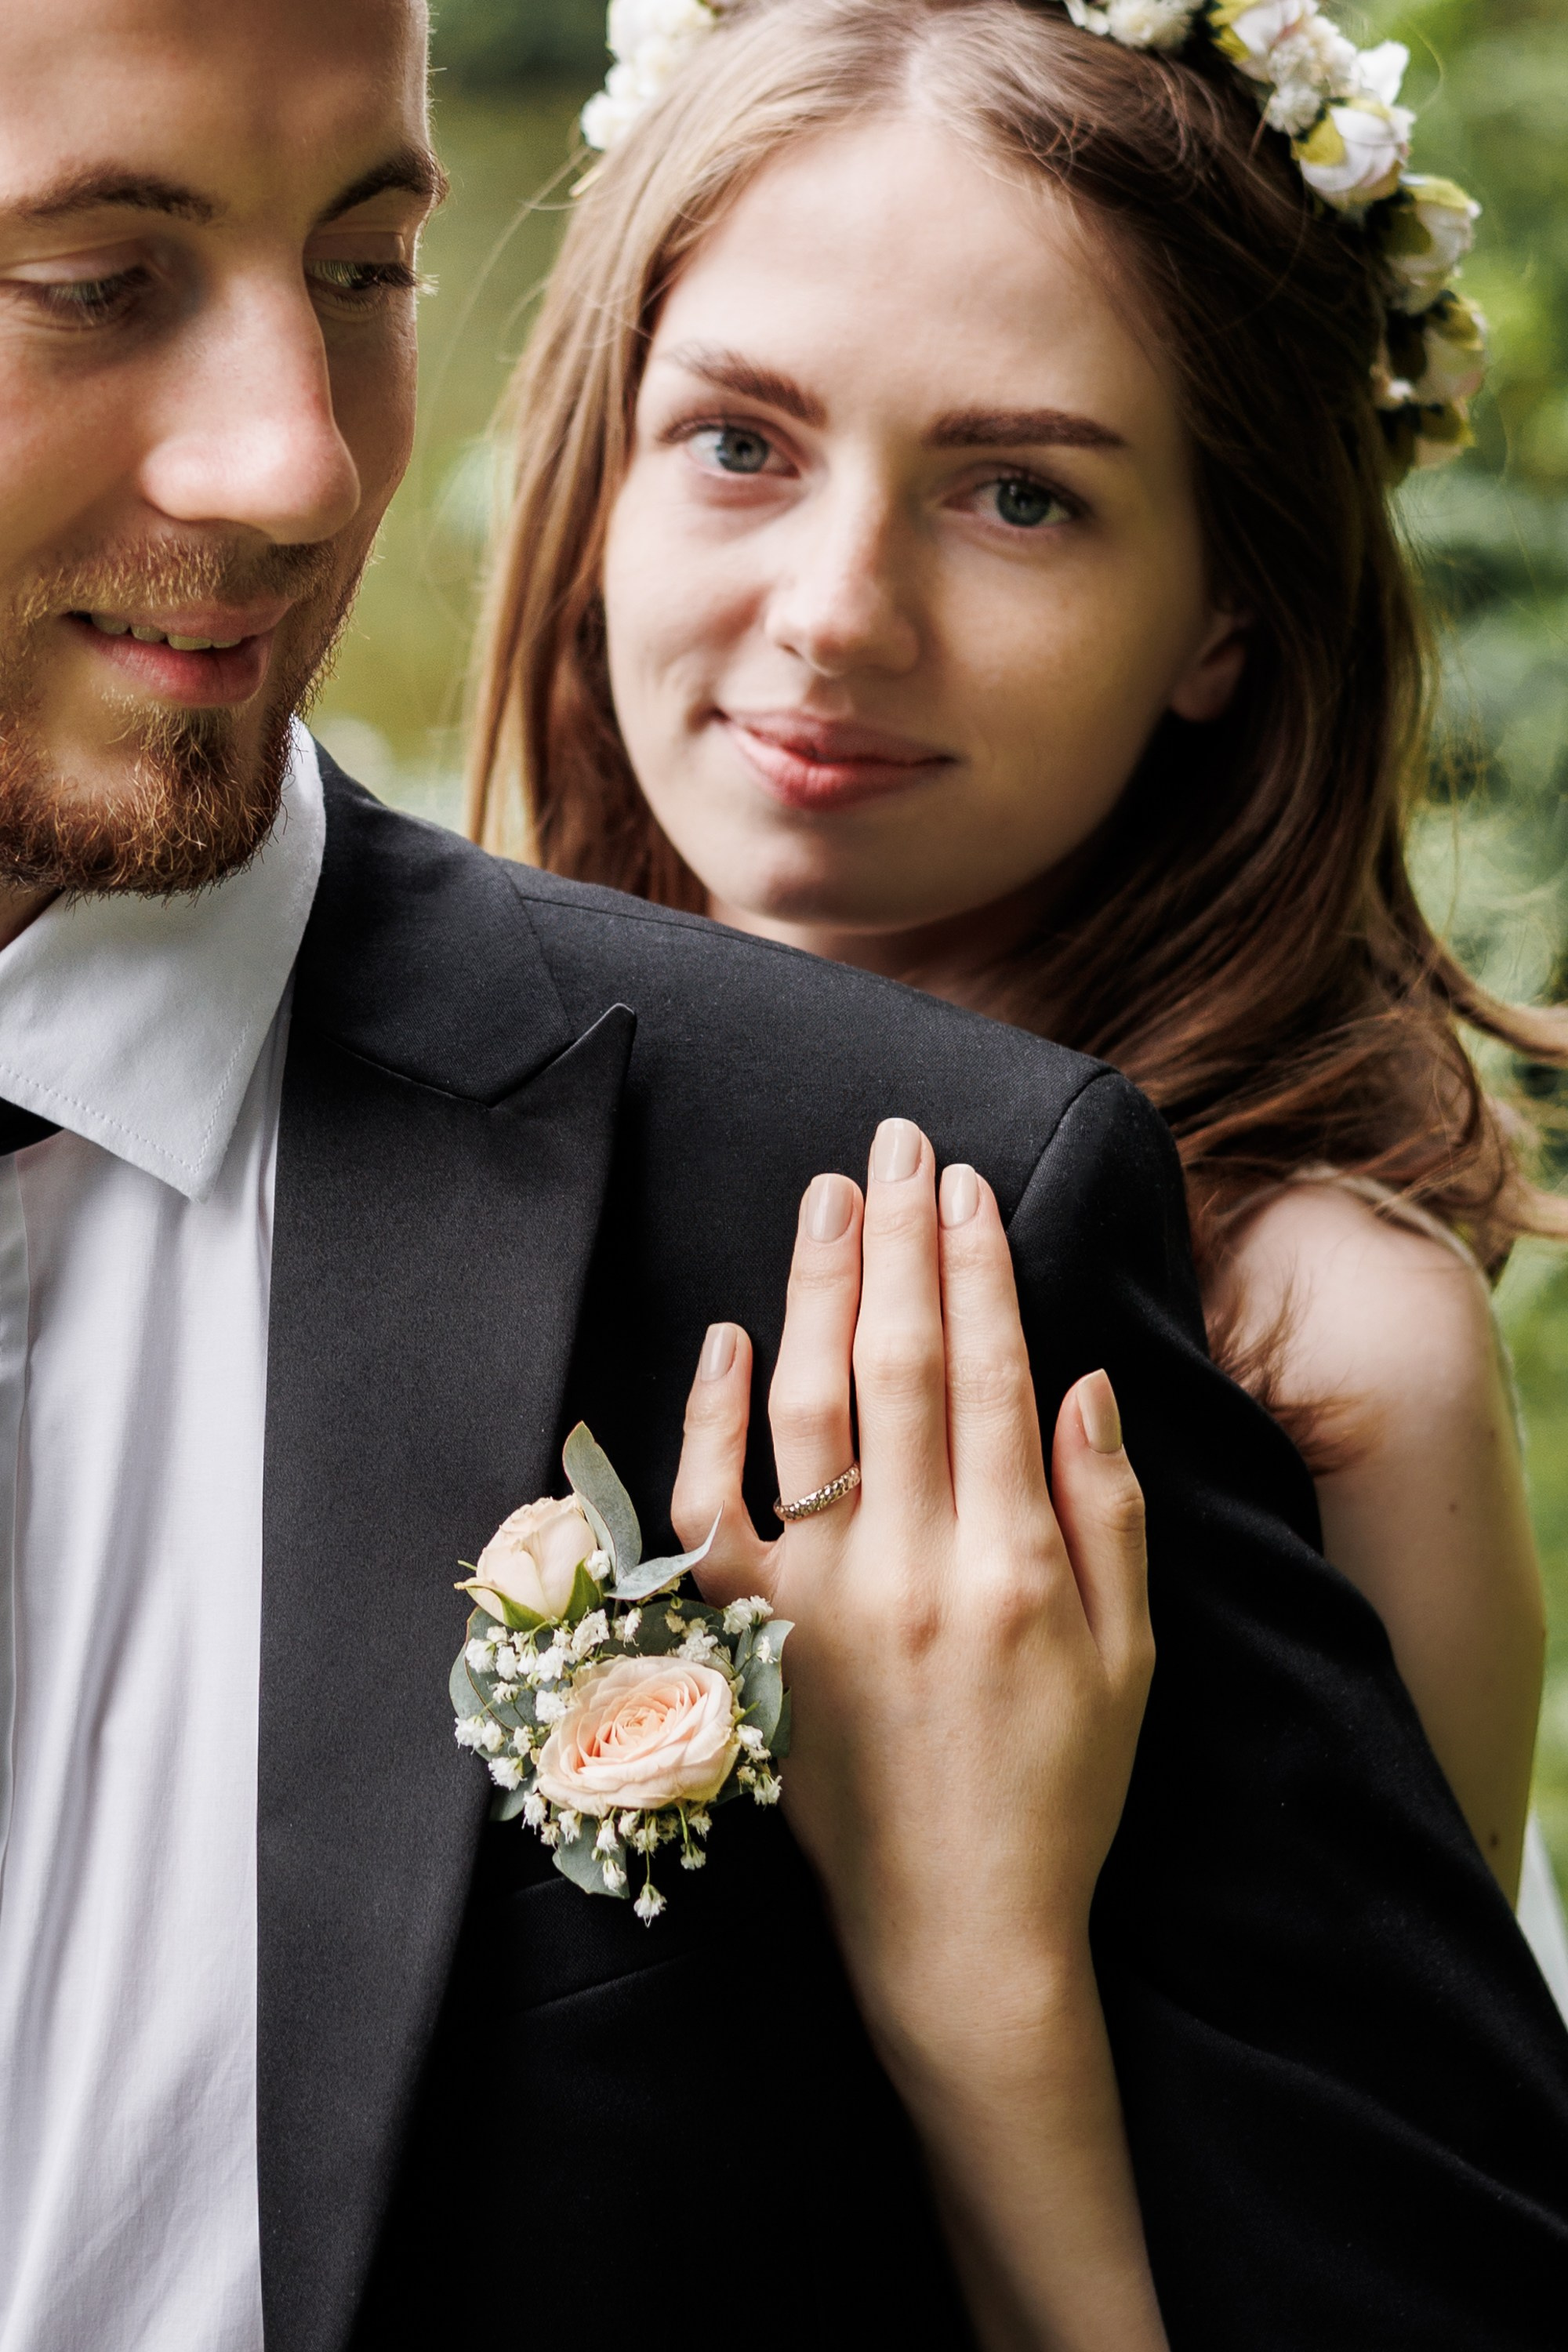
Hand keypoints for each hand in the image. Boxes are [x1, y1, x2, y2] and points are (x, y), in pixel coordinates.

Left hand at [671, 1115, 1152, 2062]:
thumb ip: (1108, 1512)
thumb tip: (1083, 1379)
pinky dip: (706, 1419)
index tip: (963, 1182)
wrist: (958, 1928)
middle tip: (894, 1140)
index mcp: (1014, 1565)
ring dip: (812, 1288)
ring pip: (805, 1409)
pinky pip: (707, 1512)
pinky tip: (725, 1334)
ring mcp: (817, 1602)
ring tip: (828, 1196)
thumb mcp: (1131, 1657)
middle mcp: (909, 1566)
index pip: (991, 1373)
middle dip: (896, 1237)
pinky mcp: (747, 1640)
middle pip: (898, 1363)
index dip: (977, 1264)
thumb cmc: (1059, 1790)